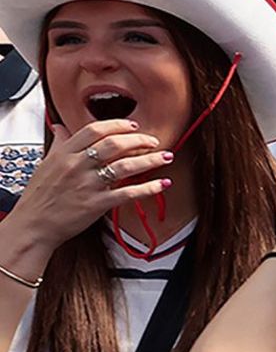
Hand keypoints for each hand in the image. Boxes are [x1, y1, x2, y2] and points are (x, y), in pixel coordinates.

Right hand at [10, 119, 171, 251]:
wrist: (33, 225)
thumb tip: (61, 126)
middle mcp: (77, 166)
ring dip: (149, 160)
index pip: (95, 130)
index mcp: (65, 153)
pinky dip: (148, 188)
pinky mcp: (97, 204)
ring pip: (125, 166)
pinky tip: (162, 184)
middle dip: (139, 140)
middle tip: (153, 141)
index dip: (118, 125)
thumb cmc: (40, 196)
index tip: (134, 126)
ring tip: (165, 157)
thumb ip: (59, 144)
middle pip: (114, 145)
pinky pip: (128, 193)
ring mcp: (88, 185)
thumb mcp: (46, 164)